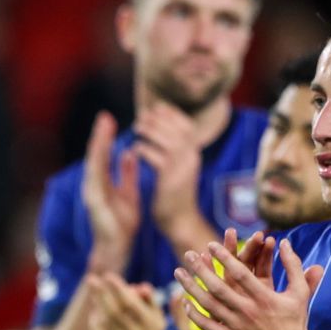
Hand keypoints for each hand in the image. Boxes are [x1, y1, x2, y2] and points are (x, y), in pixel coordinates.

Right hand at [80, 111, 139, 270]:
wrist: (117, 248)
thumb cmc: (122, 224)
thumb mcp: (129, 193)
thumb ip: (127, 173)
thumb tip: (129, 152)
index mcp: (102, 183)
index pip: (104, 156)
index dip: (106, 138)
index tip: (110, 119)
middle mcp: (93, 185)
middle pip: (95, 156)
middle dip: (100, 135)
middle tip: (104, 116)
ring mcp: (91, 193)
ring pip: (94, 163)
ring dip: (98, 144)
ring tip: (103, 127)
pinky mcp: (94, 201)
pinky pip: (96, 177)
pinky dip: (98, 161)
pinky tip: (101, 149)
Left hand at [85, 276, 164, 329]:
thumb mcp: (159, 316)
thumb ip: (152, 299)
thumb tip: (142, 286)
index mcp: (151, 323)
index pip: (131, 303)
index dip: (118, 289)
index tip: (108, 275)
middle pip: (114, 311)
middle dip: (102, 294)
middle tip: (91, 279)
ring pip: (107, 324)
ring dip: (98, 307)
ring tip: (93, 294)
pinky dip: (95, 326)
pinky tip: (94, 315)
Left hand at [132, 104, 202, 237]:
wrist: (180, 222)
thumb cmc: (175, 196)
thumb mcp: (179, 169)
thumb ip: (174, 152)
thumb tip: (162, 131)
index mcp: (195, 154)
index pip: (187, 126)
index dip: (172, 114)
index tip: (156, 107)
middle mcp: (193, 159)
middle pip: (178, 130)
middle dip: (159, 120)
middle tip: (142, 116)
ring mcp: (184, 169)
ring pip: (169, 141)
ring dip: (152, 131)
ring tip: (137, 128)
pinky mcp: (172, 180)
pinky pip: (158, 158)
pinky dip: (146, 150)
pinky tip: (136, 149)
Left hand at [178, 231, 320, 329]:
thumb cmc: (295, 322)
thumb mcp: (300, 292)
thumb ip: (293, 265)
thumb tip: (286, 241)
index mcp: (265, 297)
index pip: (240, 273)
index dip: (225, 257)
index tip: (211, 244)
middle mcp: (248, 311)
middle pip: (219, 287)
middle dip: (201, 269)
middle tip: (187, 254)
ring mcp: (237, 327)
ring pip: (208, 304)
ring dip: (191, 288)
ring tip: (178, 273)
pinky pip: (207, 325)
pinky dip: (194, 313)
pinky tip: (185, 301)